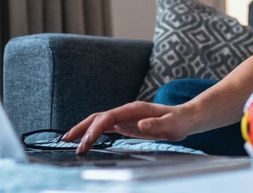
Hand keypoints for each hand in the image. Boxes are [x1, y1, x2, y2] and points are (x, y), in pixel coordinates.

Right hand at [61, 101, 194, 153]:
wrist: (185, 118)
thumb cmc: (178, 122)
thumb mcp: (171, 125)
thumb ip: (156, 125)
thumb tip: (139, 126)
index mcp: (134, 110)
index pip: (108, 117)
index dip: (95, 129)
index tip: (86, 142)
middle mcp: (126, 112)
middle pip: (98, 117)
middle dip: (82, 128)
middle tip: (67, 141)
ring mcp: (125, 117)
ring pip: (99, 121)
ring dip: (84, 130)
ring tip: (68, 141)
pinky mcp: (126, 124)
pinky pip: (105, 127)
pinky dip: (93, 133)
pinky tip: (85, 140)